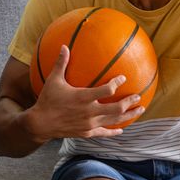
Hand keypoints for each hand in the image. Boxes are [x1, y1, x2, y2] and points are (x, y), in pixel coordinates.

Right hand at [27, 45, 144, 139]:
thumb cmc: (47, 100)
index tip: (123, 78)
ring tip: (139, 110)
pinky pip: (104, 133)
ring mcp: (89, 124)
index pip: (107, 90)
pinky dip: (113, 131)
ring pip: (114, 121)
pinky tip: (121, 130)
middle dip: (130, 102)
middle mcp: (89, 112)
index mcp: (83, 97)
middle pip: (117, 108)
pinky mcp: (86, 133)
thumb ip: (61, 63)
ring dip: (128, 115)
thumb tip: (64, 46)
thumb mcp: (53, 80)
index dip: (117, 83)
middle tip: (138, 96)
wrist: (40, 124)